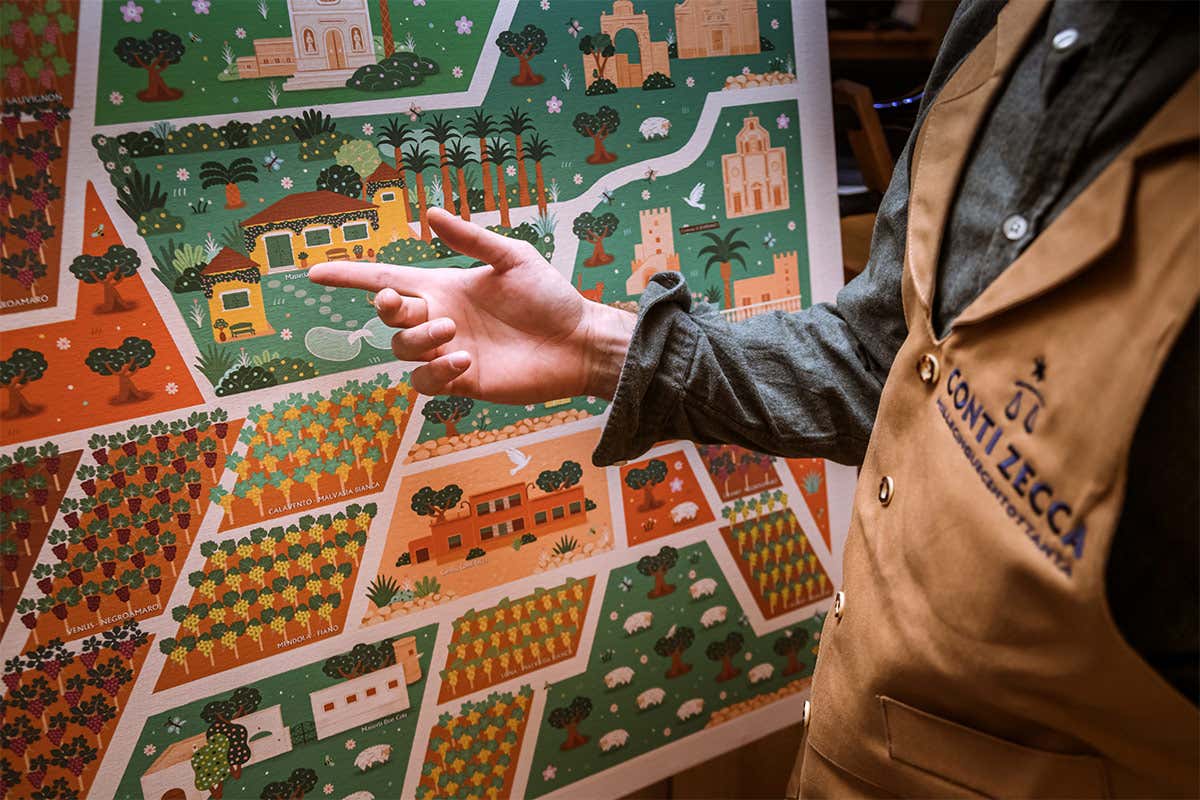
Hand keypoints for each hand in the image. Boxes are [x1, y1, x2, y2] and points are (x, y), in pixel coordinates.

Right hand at [308, 207, 634, 401]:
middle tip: (413, 306)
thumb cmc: (549, 297)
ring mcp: (448, 353)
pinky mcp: (463, 383)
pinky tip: (465, 361)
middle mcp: (439, 320)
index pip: (385, 280)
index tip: (314, 272)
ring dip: (419, 341)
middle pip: (388, 318)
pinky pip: (427, 383)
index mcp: (443, 288)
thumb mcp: (512, 258)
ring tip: (454, 335)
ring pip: (403, 351)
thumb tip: (429, 214)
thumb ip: (471, 240)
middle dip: (389, 310)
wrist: (577, 340)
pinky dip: (436, 372)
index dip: (349, 277)